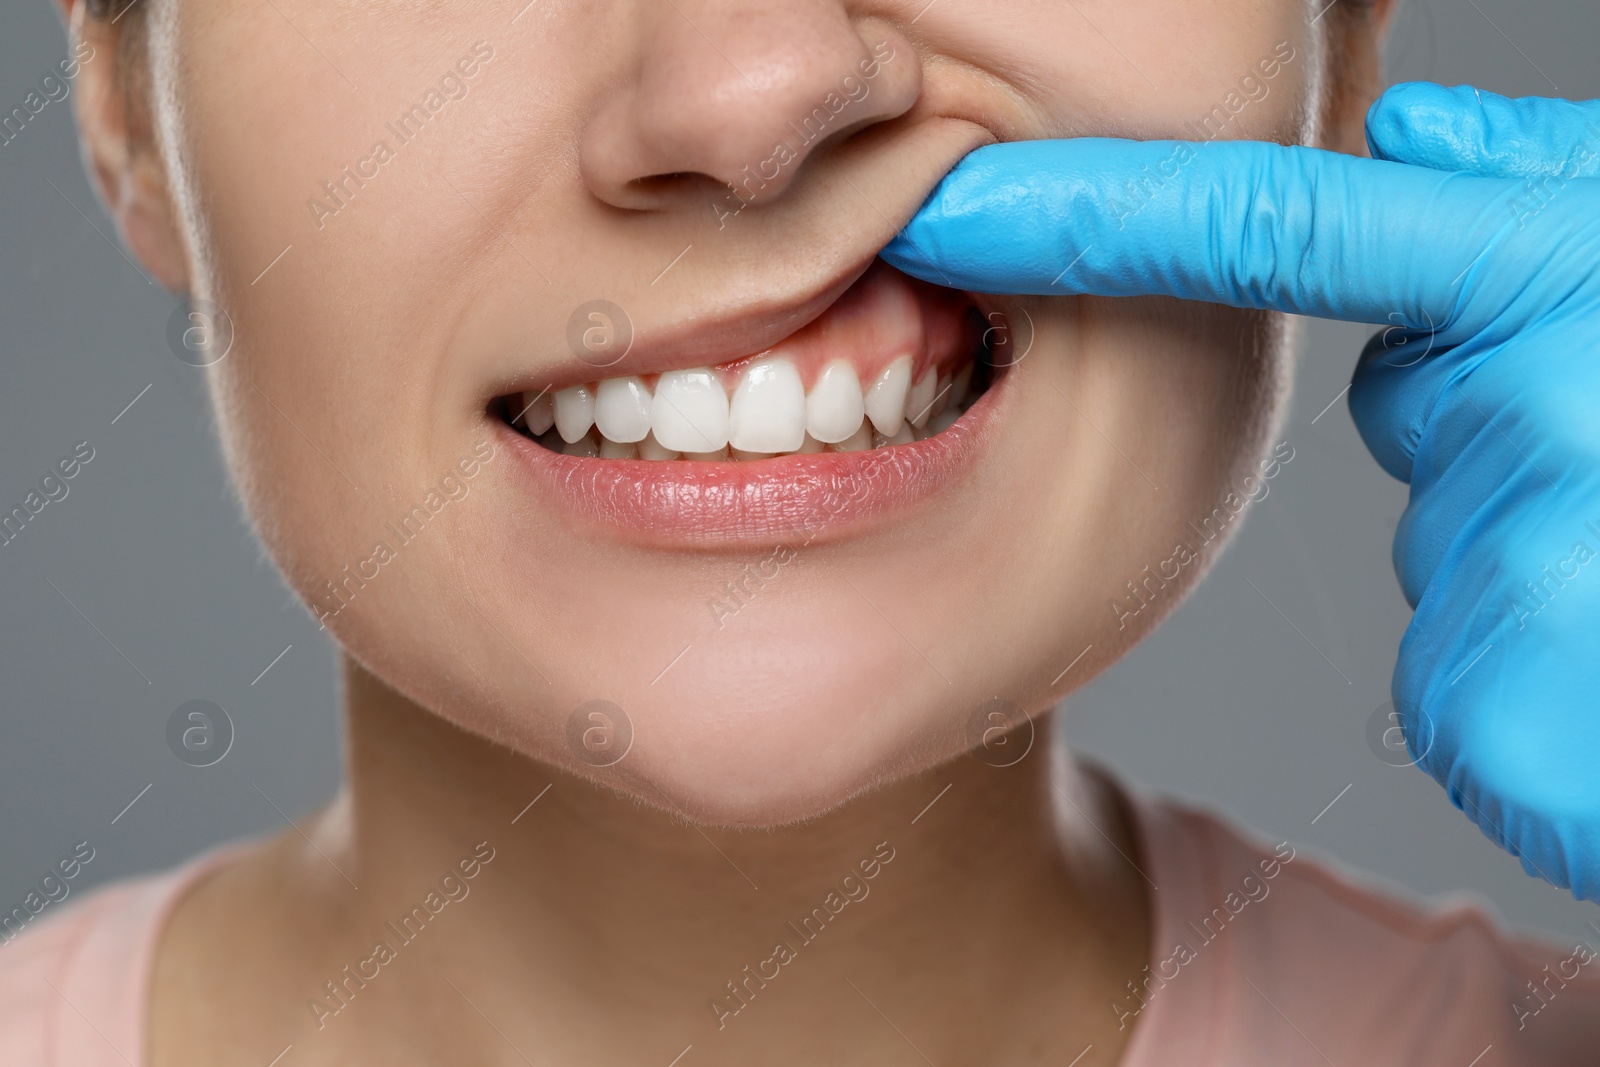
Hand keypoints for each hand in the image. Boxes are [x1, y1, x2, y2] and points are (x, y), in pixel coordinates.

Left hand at [882, 82, 1599, 900]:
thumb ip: (1553, 195)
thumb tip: (1415, 116)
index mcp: (1566, 270)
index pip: (1289, 227)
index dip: (1107, 219)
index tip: (959, 211)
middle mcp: (1540, 400)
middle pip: (1404, 395)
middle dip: (1493, 417)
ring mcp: (1521, 560)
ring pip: (1446, 532)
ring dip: (1535, 548)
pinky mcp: (1502, 704)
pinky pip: (1457, 662)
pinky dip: (1529, 671)